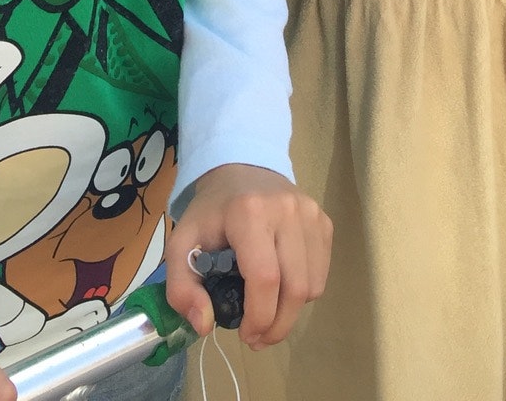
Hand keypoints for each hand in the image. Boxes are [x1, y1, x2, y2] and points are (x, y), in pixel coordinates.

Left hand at [166, 163, 330, 350]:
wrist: (241, 167)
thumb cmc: (211, 211)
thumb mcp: (182, 244)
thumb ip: (182, 288)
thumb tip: (205, 325)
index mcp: (248, 212)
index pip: (264, 278)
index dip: (259, 317)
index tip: (245, 335)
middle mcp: (286, 210)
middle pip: (294, 288)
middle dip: (277, 325)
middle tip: (257, 338)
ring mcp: (310, 214)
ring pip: (312, 286)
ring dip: (291, 312)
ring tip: (268, 312)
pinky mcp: (323, 221)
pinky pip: (321, 274)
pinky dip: (303, 292)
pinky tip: (282, 286)